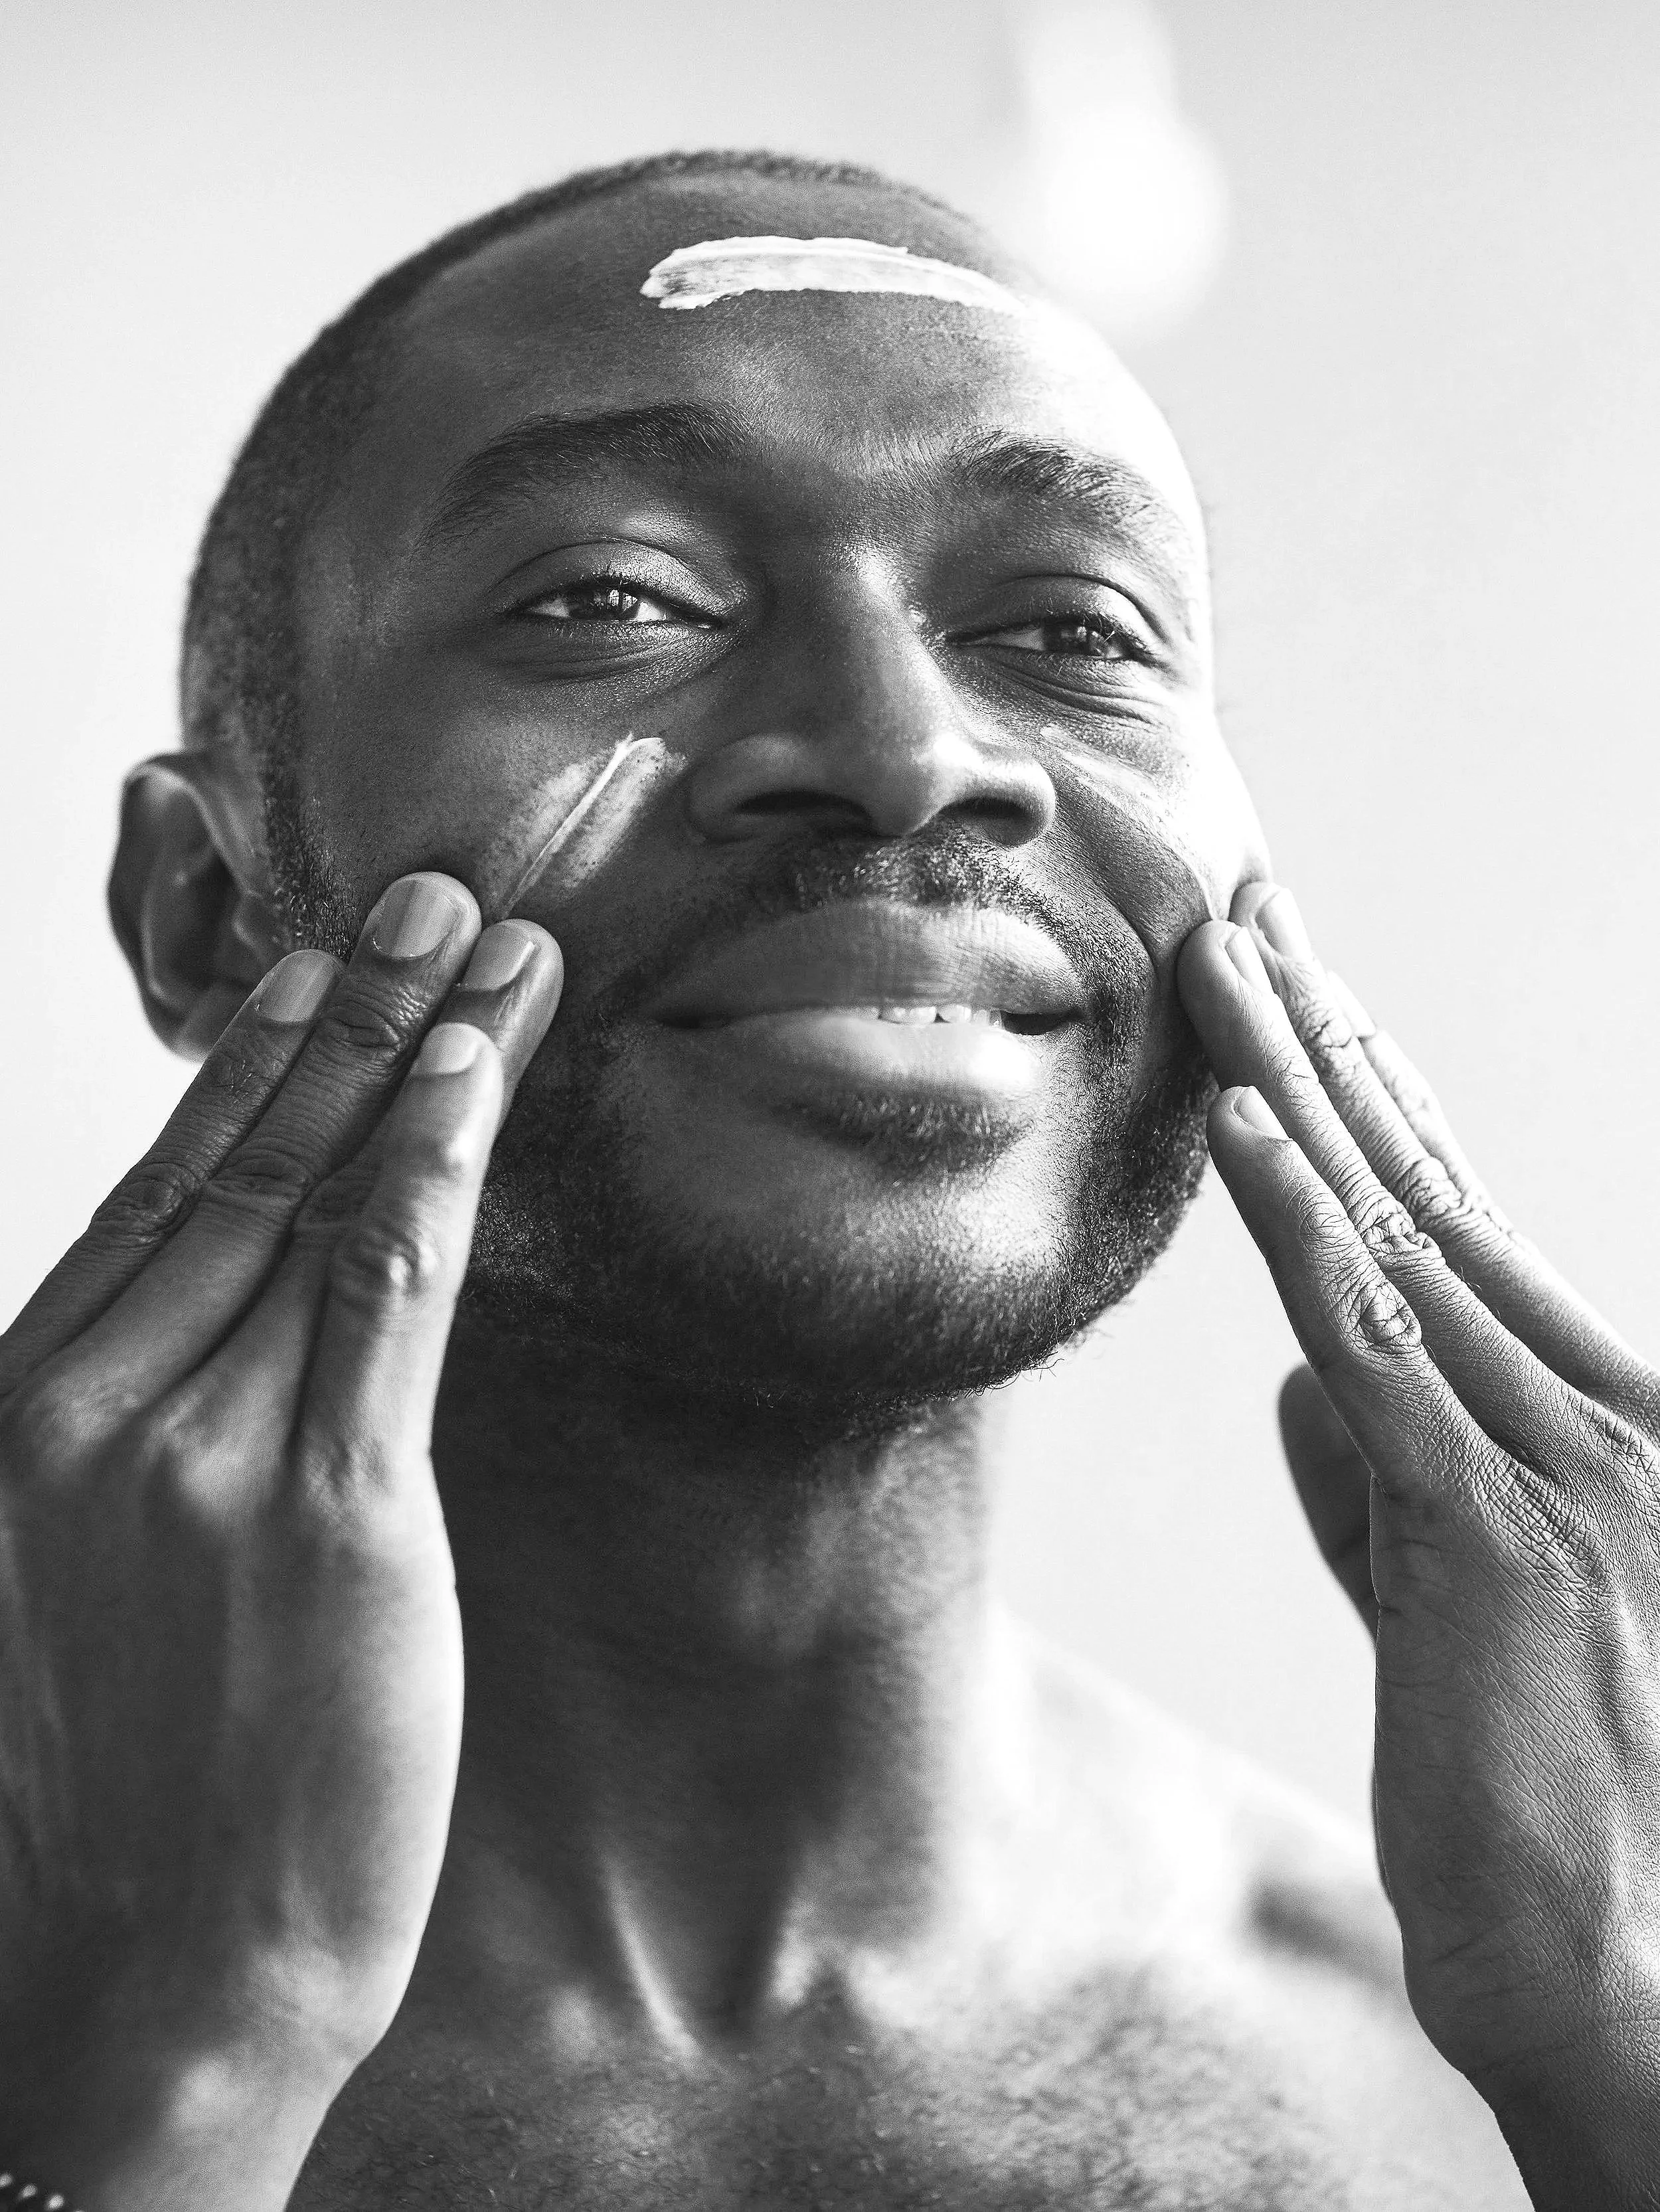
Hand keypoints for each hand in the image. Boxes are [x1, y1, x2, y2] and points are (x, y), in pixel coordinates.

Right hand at [0, 874, 560, 2206]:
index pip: (163, 1187)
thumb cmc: (132, 1769)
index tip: (319, 958)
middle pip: (241, 1158)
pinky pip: (381, 1294)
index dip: (253, 1057)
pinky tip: (477, 1072)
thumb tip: (236, 1297)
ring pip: (320, 1196)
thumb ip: (152, 1415)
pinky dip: (430, 1167)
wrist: (141, 1974)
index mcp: (32, 1402)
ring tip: (484, 941)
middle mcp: (94, 1402)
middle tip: (424, 890)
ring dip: (414, 1048)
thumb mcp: (93, 1560)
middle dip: (345, 1008)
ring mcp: (198, 1451)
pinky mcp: (320, 1513)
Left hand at [1180, 885, 1659, 2208]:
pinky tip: (1246, 1129)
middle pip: (1425, 1193)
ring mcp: (1560, 1467)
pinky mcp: (1498, 1537)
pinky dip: (1305, 1230)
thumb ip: (1380, 1496)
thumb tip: (1293, 1381)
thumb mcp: (1457, 1621)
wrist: (1651, 2004)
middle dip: (1323, 1044)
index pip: (1452, 1230)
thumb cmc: (1563, 1822)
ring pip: (1396, 1235)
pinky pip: (1379, 1351)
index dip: (1366, 1106)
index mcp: (1593, 1430)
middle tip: (1246, 918)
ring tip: (1219, 964)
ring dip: (1295, 1087)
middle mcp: (1597, 1415)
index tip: (1294, 1006)